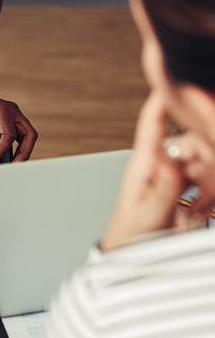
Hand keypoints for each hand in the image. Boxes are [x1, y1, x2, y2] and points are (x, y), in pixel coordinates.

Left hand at [0, 85, 37, 164]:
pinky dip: (20, 144)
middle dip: (24, 152)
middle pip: (29, 134)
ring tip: (14, 162)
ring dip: (24, 149)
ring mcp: (13, 113)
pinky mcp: (11, 117)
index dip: (3, 150)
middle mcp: (11, 110)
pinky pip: (21, 132)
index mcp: (0, 109)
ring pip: (28, 134)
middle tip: (14, 165)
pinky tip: (12, 154)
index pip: (9, 134)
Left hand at [101, 92, 214, 250]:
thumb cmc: (131, 238)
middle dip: (205, 154)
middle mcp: (159, 166)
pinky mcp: (184, 192)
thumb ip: (162, 187)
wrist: (131, 261)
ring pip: (202, 161)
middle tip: (202, 188)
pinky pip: (206, 181)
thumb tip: (170, 158)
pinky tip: (203, 209)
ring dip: (210, 178)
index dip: (163, 98)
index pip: (153, 123)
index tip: (173, 76)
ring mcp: (172, 178)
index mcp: (143, 164)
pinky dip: (211, 192)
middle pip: (190, 141)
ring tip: (200, 207)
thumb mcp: (147, 215)